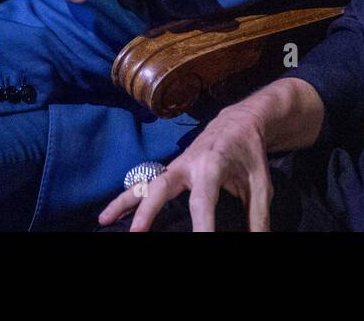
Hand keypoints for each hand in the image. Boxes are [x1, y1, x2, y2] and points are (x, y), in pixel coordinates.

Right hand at [98, 105, 272, 231]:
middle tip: (136, 233)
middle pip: (162, 187)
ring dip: (124, 202)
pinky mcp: (170, 170)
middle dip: (148, 211)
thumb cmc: (250, 153)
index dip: (202, 226)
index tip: (202, 243)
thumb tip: (259, 242)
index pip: (203, 201)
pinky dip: (129, 198)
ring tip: (103, 220)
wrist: (240, 121)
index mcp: (212, 165)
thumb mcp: (261, 184)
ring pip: (145, 183)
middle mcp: (188, 164)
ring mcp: (175, 166)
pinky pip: (145, 184)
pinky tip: (113, 214)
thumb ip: (258, 216)